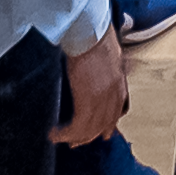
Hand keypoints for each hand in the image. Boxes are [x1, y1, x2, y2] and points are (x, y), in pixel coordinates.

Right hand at [57, 30, 130, 147]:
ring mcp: (102, 100)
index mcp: (120, 84)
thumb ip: (106, 71)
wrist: (89, 32)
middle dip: (89, 135)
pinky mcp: (88, 102)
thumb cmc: (95, 37)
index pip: (116, 112)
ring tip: (62, 139)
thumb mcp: (109, 56)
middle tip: (76, 142)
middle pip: (104, 124)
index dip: (105, 124)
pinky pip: (78, 127)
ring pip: (90, 129)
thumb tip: (98, 74)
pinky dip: (66, 134)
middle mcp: (114, 95)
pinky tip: (55, 134)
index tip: (98, 131)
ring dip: (75, 137)